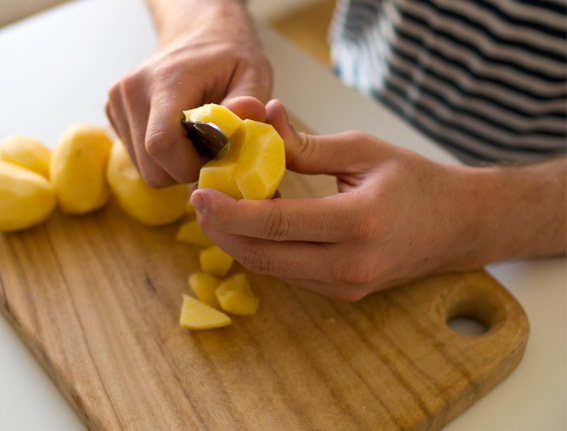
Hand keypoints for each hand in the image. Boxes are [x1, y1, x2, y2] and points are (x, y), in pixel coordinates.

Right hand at [105, 0, 271, 186]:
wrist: (199, 37)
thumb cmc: (230, 59)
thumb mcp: (253, 75)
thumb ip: (249, 101)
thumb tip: (249, 115)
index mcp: (166, 80)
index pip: (162, 144)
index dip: (191, 165)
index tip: (217, 159)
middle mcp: (132, 91)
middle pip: (151, 166)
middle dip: (186, 169)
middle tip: (212, 152)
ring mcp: (118, 102)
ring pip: (145, 168)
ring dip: (175, 166)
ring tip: (198, 141)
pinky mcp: (114, 113)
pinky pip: (139, 159)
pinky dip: (163, 159)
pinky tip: (182, 137)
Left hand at [190, 100, 485, 300]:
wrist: (456, 226)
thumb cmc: (417, 182)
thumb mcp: (364, 152)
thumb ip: (308, 146)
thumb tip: (264, 121)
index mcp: (359, 222)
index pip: (277, 223)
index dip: (230, 211)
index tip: (199, 194)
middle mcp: (351, 264)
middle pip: (264, 256)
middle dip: (223, 231)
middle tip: (201, 203)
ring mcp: (347, 285)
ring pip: (273, 269)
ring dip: (240, 242)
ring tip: (221, 211)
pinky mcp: (344, 292)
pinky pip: (290, 274)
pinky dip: (265, 251)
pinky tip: (255, 226)